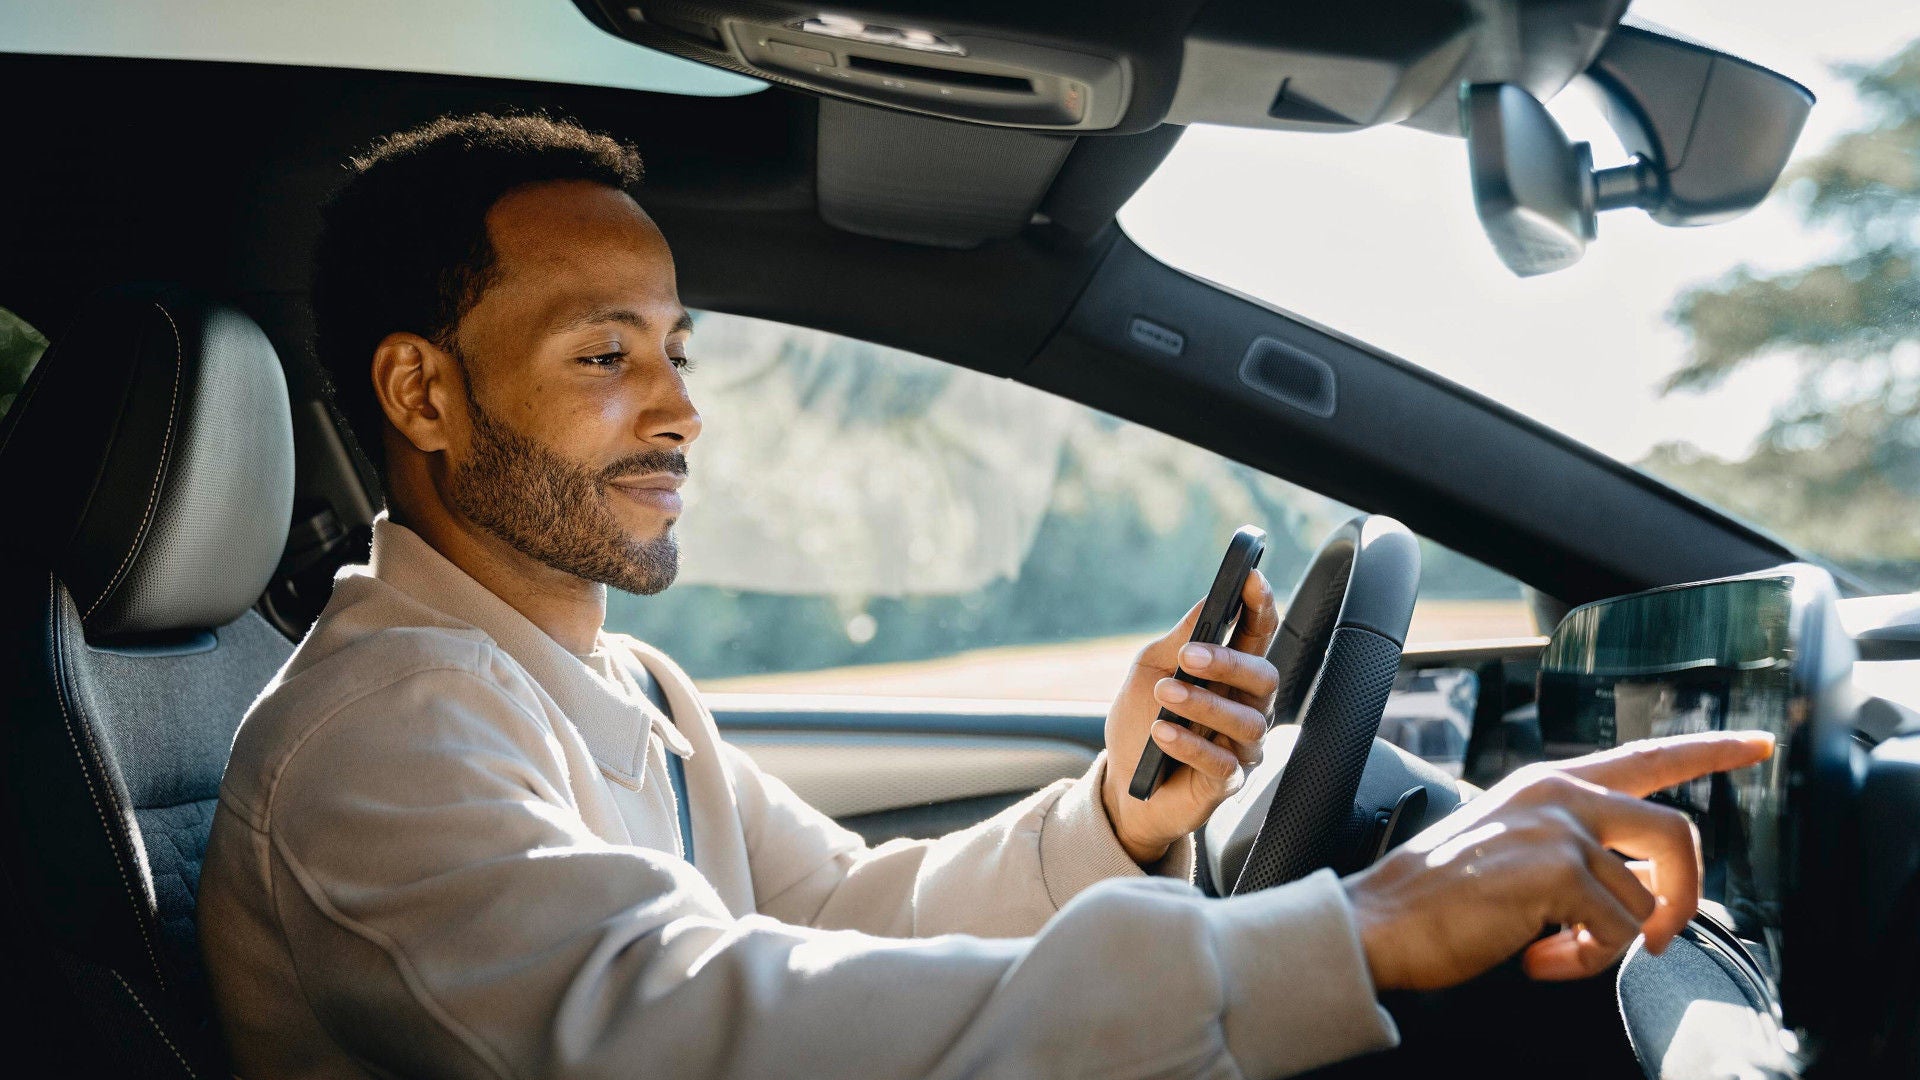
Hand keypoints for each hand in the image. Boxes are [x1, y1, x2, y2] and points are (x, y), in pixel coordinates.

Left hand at [1101, 570, 1279, 864]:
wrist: (1121, 781)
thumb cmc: (1140, 720)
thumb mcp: (1151, 670)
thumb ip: (1181, 638)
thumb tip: (1210, 599)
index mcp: (1231, 673)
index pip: (1258, 634)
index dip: (1260, 605)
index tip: (1250, 578)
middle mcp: (1246, 706)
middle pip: (1265, 677)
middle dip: (1229, 662)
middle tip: (1190, 656)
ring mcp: (1241, 746)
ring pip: (1246, 722)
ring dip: (1202, 705)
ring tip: (1163, 694)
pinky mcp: (1226, 783)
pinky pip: (1221, 763)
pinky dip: (1189, 744)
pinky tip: (1161, 732)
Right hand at [1344, 730, 1775, 991]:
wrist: (1378, 922)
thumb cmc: (1435, 897)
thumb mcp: (1512, 848)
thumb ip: (1575, 848)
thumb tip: (1641, 888)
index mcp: (1549, 784)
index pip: (1646, 758)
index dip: (1710, 751)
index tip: (1757, 745)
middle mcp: (1558, 794)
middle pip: (1677, 833)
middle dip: (1683, 897)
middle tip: (1653, 941)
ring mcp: (1557, 829)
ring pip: (1644, 900)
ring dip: (1607, 946)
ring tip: (1552, 951)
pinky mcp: (1555, 871)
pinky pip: (1614, 934)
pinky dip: (1582, 963)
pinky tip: (1535, 959)